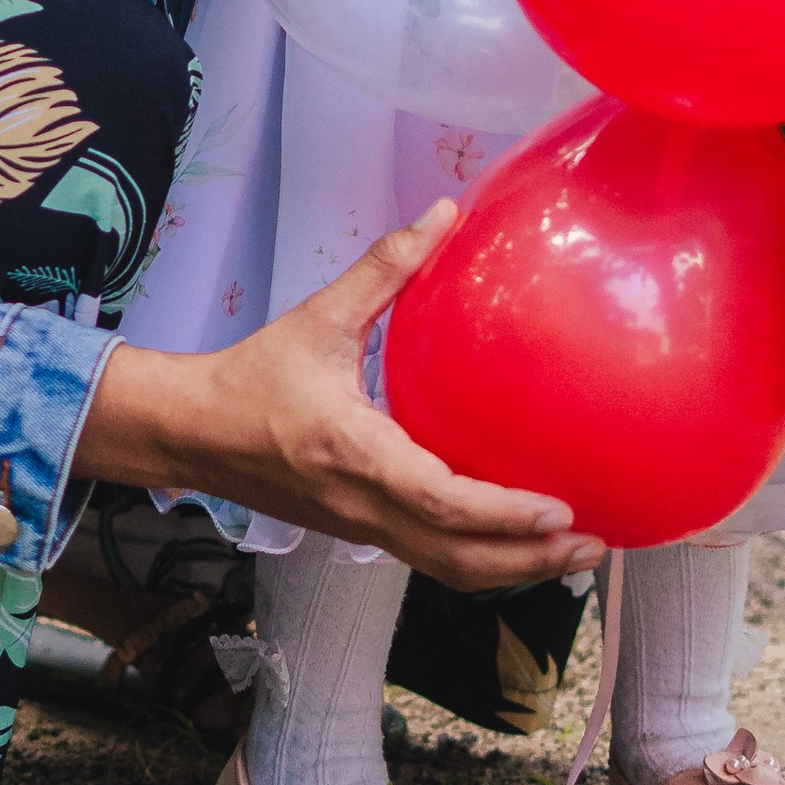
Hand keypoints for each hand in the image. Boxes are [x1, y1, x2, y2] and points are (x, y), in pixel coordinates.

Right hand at [78, 204, 604, 591]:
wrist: (194, 434)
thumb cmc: (253, 377)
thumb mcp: (319, 315)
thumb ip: (385, 267)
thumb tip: (444, 215)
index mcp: (354, 452)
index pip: (437, 500)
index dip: (500, 514)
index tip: (555, 510)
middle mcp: (362, 505)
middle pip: (456, 557)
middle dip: (529, 561)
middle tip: (591, 544)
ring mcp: (361, 529)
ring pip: (446, 569)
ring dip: (512, 570)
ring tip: (571, 552)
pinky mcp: (361, 532)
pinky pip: (429, 559)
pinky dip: (479, 560)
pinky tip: (515, 541)